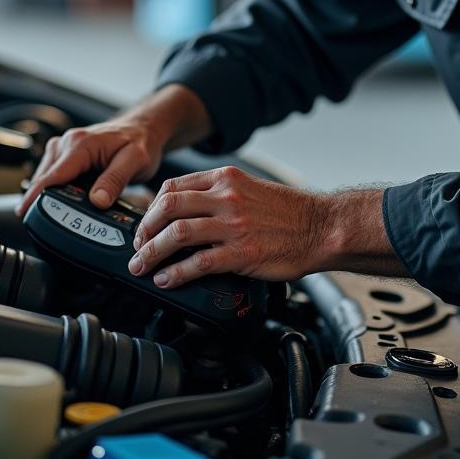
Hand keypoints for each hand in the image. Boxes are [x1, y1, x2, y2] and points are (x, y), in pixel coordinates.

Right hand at [14, 85, 210, 218]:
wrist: (144, 128)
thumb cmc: (141, 142)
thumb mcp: (135, 161)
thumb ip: (115, 180)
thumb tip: (97, 201)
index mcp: (81, 144)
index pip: (52, 176)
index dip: (35, 197)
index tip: (24, 213)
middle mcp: (67, 143)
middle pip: (45, 179)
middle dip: (46, 201)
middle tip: (60, 224)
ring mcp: (64, 147)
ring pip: (47, 178)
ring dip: (53, 196)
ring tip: (70, 212)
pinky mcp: (65, 154)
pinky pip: (54, 176)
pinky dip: (58, 189)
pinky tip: (71, 199)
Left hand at [127, 166, 323, 287]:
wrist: (322, 227)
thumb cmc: (289, 212)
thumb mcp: (250, 188)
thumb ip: (220, 194)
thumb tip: (187, 211)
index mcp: (226, 179)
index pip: (173, 186)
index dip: (151, 207)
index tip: (145, 224)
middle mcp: (227, 197)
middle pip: (168, 207)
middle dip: (144, 229)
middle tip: (138, 246)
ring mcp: (234, 224)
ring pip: (178, 233)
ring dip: (152, 252)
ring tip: (142, 266)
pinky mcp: (242, 253)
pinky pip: (199, 262)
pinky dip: (176, 273)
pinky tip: (167, 279)